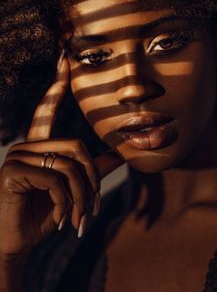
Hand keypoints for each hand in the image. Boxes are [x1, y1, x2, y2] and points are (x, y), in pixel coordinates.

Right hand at [0, 53, 123, 259]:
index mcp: (39, 145)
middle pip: (77, 148)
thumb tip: (120, 155)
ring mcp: (16, 156)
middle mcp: (26, 145)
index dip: (56, 86)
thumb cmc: (46, 213)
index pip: (46, 110)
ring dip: (80, 197)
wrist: (21, 242)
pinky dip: (64, 203)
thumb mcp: (73, 189)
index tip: (63, 59)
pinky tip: (60, 218)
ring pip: (68, 166)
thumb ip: (93, 169)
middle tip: (91, 208)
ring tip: (78, 219)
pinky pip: (55, 180)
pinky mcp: (12, 172)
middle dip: (91, 181)